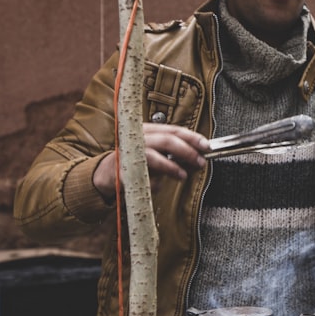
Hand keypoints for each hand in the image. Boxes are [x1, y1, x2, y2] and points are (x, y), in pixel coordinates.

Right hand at [92, 123, 208, 199]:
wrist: (107, 174)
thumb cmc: (137, 161)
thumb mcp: (157, 153)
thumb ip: (175, 153)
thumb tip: (198, 158)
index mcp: (147, 130)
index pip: (173, 130)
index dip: (192, 137)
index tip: (207, 146)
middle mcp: (137, 138)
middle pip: (167, 140)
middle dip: (187, 151)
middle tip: (200, 162)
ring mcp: (128, 153)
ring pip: (154, 156)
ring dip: (172, 167)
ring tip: (183, 175)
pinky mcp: (122, 171)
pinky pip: (142, 177)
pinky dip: (154, 183)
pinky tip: (158, 186)